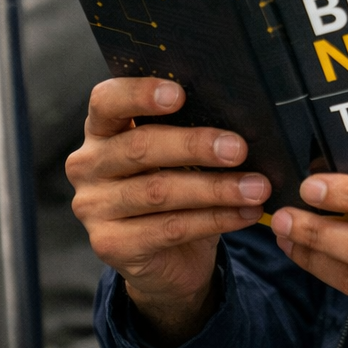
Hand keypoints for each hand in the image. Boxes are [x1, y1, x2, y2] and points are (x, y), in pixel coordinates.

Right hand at [65, 77, 269, 346]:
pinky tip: (247, 212)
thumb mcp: (179, 150)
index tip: (179, 94)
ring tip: (258, 187)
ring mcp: (95, 208)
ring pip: (159, 191)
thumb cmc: (177, 179)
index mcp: (103, 127)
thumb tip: (242, 113)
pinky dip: (216, 219)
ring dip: (216, 188)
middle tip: (239, 148)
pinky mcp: (111, 246)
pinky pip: (171, 228)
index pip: (107, 100)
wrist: (169, 254)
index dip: (140, 94)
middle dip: (195, 146)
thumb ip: (191, 126)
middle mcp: (89, 164)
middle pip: (140, 147)